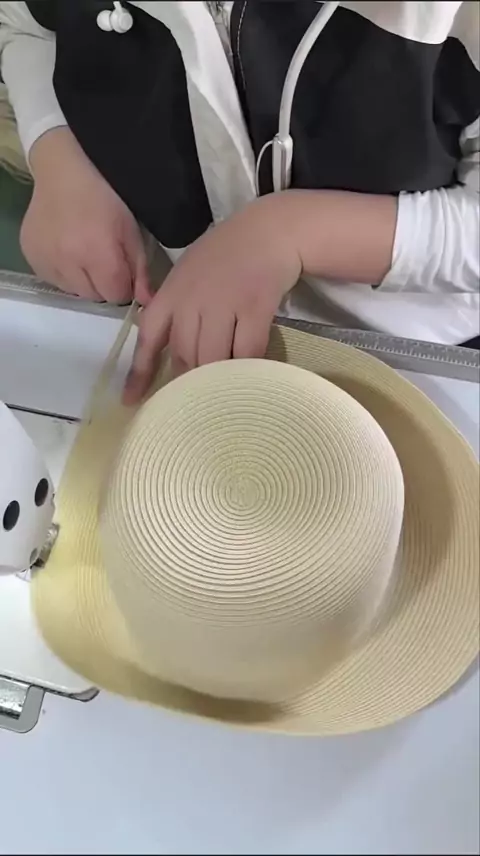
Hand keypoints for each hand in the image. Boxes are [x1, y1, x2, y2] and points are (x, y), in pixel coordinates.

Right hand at [21, 127, 149, 303]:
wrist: (63, 172)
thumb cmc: (106, 198)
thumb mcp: (131, 231)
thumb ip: (139, 270)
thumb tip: (146, 301)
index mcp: (97, 253)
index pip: (115, 295)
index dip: (122, 285)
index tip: (122, 270)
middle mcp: (67, 261)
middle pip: (94, 296)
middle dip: (103, 284)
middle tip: (103, 259)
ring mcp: (45, 260)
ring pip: (73, 291)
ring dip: (83, 281)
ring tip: (84, 253)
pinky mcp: (31, 257)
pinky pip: (54, 281)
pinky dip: (64, 273)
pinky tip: (67, 251)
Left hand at [124, 194, 301, 403]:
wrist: (269, 231)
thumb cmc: (227, 253)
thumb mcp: (189, 274)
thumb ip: (176, 308)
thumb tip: (171, 354)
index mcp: (171, 293)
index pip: (148, 337)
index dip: (139, 372)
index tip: (132, 401)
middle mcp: (192, 300)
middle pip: (183, 355)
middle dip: (188, 381)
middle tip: (197, 399)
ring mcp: (224, 304)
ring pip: (212, 358)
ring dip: (217, 379)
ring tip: (224, 392)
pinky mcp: (254, 308)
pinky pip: (247, 351)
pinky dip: (247, 367)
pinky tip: (250, 375)